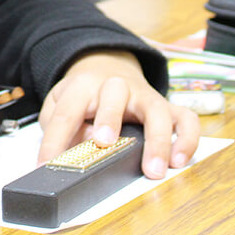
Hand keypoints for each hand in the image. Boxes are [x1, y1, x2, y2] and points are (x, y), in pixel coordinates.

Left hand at [37, 50, 200, 179]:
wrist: (106, 65)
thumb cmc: (83, 95)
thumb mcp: (60, 103)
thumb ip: (59, 125)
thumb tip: (72, 150)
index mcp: (83, 86)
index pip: (66, 111)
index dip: (54, 140)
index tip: (47, 165)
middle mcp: (116, 86)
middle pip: (114, 95)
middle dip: (109, 117)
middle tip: (105, 143)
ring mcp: (144, 95)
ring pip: (156, 109)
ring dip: (157, 139)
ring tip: (153, 170)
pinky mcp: (166, 106)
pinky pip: (186, 118)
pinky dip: (187, 138)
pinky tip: (179, 160)